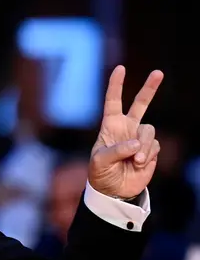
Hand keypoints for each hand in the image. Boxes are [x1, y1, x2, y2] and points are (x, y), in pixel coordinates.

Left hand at [89, 66, 163, 198]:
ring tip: (134, 161)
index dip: (116, 85)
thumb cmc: (101, 174)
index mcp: (110, 126)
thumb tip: (136, 143)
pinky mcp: (150, 149)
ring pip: (149, 131)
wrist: (114, 191)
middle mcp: (127, 128)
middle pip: (141, 104)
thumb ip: (116, 151)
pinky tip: (138, 165)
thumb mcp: (100, 162)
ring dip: (143, 146)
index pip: (113, 102)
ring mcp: (139, 138)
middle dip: (150, 88)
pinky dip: (147, 156)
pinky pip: (154, 146)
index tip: (120, 69)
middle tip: (158, 72)